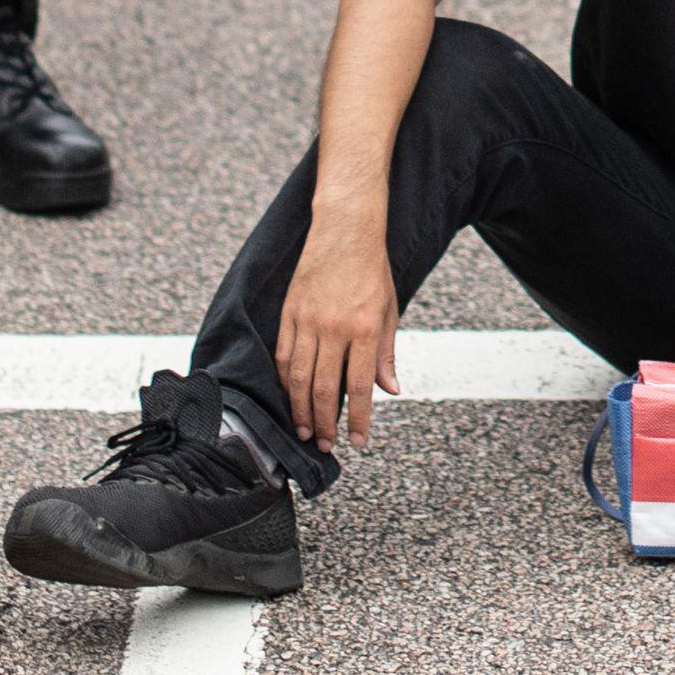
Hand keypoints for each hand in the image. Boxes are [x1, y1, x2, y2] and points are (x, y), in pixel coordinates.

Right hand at [271, 211, 400, 451]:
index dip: (360, 419)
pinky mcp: (290, 312)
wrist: (346, 229)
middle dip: (325, 423)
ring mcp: (308, 320)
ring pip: (300, 377)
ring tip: (305, 430)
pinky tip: (289, 397)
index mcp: (365, 328)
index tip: (359, 441)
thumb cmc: (372, 270)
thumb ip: (386, 353)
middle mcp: (335, 327)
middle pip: (326, 389)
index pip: (361, 386)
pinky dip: (285, 381)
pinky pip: (284, 355)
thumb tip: (390, 390)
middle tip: (324, 445)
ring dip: (301, 409)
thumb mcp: (389, 310)